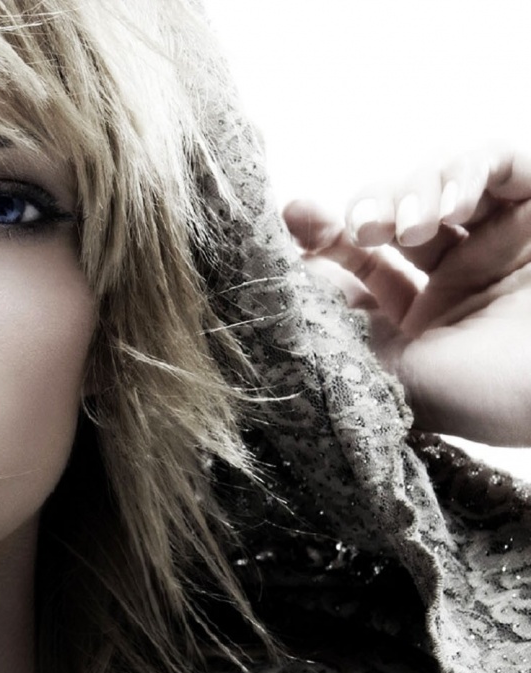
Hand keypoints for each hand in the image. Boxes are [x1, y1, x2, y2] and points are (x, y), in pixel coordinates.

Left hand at [283, 146, 530, 445]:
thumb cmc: (485, 396)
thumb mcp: (391, 375)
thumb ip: (339, 337)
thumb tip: (282, 300)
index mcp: (419, 322)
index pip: (358, 263)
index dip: (323, 235)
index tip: (296, 217)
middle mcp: (460, 278)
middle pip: (395, 214)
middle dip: (365, 207)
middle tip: (358, 224)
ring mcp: (504, 242)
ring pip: (439, 183)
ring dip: (412, 191)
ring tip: (409, 225)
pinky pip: (502, 163)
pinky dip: (467, 171)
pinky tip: (452, 205)